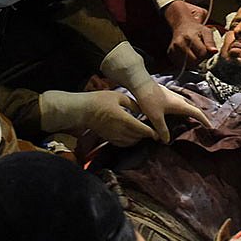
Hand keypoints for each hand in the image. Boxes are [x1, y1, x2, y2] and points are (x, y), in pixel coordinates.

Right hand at [37, 89, 155, 145]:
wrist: (82, 110)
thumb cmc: (100, 100)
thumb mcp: (119, 96)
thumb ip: (133, 104)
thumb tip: (143, 111)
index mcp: (123, 118)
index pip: (141, 129)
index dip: (151, 133)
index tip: (158, 134)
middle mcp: (119, 130)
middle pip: (138, 137)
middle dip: (146, 135)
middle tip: (154, 132)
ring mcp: (113, 136)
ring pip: (131, 142)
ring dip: (139, 138)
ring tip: (143, 133)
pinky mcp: (108, 138)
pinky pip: (123, 144)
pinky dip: (130, 142)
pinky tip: (132, 136)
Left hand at [130, 81, 212, 141]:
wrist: (141, 83)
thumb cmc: (149, 100)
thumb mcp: (156, 117)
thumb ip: (162, 129)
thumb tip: (167, 141)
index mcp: (181, 105)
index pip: (197, 113)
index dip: (205, 120)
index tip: (211, 127)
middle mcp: (180, 100)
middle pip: (194, 109)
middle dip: (200, 117)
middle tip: (203, 126)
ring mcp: (174, 96)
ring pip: (187, 106)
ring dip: (191, 113)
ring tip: (191, 122)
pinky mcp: (168, 96)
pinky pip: (180, 104)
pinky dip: (183, 111)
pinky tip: (177, 115)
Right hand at [164, 0, 216, 63]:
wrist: (182, 26)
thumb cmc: (196, 30)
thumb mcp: (206, 32)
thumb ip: (210, 42)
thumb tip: (214, 51)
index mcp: (189, 37)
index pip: (202, 53)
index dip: (206, 54)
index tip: (205, 49)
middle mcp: (179, 44)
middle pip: (194, 61)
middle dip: (199, 59)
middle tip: (199, 52)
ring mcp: (173, 50)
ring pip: (187, 65)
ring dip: (193, 62)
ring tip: (194, 53)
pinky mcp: (170, 54)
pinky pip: (181, 65)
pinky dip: (186, 63)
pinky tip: (188, 55)